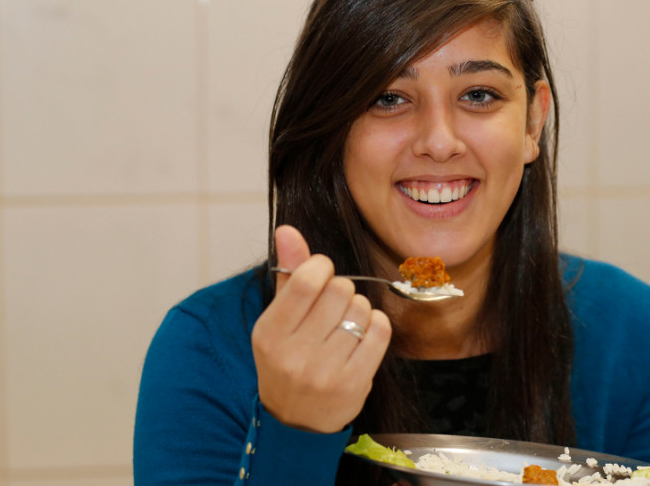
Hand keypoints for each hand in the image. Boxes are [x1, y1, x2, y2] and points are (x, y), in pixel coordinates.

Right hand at [251, 225, 391, 432]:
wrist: (296, 420)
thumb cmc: (288, 358)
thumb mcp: (278, 320)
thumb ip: (288, 273)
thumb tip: (287, 230)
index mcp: (269, 333)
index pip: (306, 280)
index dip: (321, 267)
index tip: (321, 274)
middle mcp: (294, 354)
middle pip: (340, 289)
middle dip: (342, 290)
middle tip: (334, 307)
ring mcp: (325, 372)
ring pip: (362, 309)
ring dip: (360, 310)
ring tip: (345, 326)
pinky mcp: (354, 383)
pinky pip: (380, 330)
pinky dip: (377, 325)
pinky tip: (363, 336)